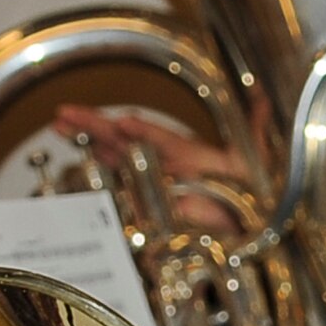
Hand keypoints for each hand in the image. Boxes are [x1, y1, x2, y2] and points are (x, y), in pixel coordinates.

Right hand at [53, 104, 249, 232]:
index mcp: (192, 154)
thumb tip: (264, 97)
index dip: (143, 131)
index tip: (124, 121)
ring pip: (118, 159)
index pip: (161, 139)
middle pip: (127, 143)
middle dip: (97, 126)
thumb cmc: (256, 193)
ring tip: (61, 127)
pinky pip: (125, 192)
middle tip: (63, 112)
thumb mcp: (260, 159)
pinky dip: (103, 177)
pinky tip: (82, 162)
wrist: (256, 228)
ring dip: (90, 144)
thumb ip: (256, 129)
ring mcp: (158, 183)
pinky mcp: (153, 206)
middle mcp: (170, 165)